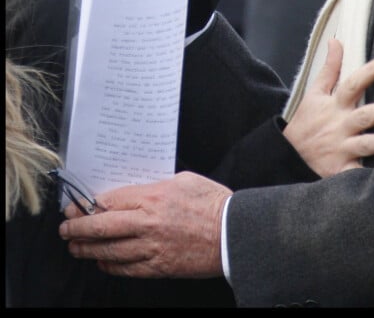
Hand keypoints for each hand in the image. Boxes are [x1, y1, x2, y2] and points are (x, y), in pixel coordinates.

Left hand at [59, 171, 230, 278]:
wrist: (232, 232)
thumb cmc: (211, 201)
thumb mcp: (182, 180)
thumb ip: (154, 185)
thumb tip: (133, 192)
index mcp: (153, 196)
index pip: (109, 201)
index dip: (88, 205)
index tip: (76, 206)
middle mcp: (148, 223)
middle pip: (102, 227)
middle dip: (78, 228)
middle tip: (65, 229)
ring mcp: (152, 247)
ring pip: (109, 251)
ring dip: (88, 250)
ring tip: (75, 248)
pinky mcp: (159, 266)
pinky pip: (126, 269)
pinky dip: (110, 266)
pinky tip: (102, 263)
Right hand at [283, 38, 373, 175]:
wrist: (287, 155)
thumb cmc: (307, 121)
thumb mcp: (314, 92)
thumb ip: (329, 68)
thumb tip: (336, 41)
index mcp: (334, 105)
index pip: (353, 83)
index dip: (371, 71)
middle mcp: (340, 125)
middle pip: (365, 116)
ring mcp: (341, 148)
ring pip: (367, 144)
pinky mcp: (341, 170)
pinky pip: (358, 174)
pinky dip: (371, 176)